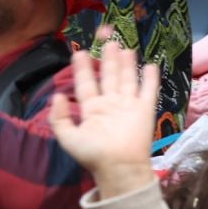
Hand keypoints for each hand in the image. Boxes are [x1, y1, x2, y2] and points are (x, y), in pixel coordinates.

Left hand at [50, 39, 161, 199]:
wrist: (119, 168)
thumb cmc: (93, 155)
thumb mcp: (68, 138)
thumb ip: (59, 118)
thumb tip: (56, 96)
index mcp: (92, 109)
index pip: (86, 84)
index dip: (83, 68)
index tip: (79, 52)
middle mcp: (110, 104)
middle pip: (108, 76)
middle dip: (107, 59)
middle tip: (108, 40)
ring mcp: (128, 105)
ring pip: (127, 79)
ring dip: (126, 64)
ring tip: (125, 47)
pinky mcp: (145, 109)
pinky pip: (148, 90)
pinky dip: (150, 78)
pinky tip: (151, 64)